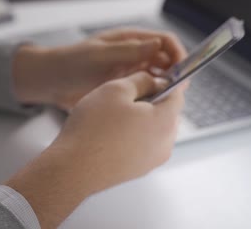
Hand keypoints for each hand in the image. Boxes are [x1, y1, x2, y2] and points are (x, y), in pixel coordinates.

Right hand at [6, 72, 184, 227]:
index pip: (176, 94)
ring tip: (112, 118)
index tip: (144, 80)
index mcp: (166, 121)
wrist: (73, 168)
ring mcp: (152, 160)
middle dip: (149, 101)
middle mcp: (165, 144)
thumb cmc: (92, 129)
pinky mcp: (138, 170)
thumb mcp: (116, 89)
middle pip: (166, 113)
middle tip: (122, 98)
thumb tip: (153, 81)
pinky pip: (142, 145)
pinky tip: (108, 134)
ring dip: (139, 120)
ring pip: (153, 129)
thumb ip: (141, 80)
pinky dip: (130, 136)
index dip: (161, 82)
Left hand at [12, 28, 186, 109]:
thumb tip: (157, 44)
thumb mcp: (99, 55)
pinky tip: (152, 108)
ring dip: (165, 88)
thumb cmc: (70, 63)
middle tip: (177, 91)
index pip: (164, 42)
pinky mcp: (123, 89)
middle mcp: (133, 55)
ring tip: (166, 101)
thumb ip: (128, 51)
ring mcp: (129, 72)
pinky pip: (145, 93)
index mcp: (129, 41)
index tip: (182, 71)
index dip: (177, 54)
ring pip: (158, 78)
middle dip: (175, 74)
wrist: (51, 83)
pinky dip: (152, 99)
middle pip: (165, 61)